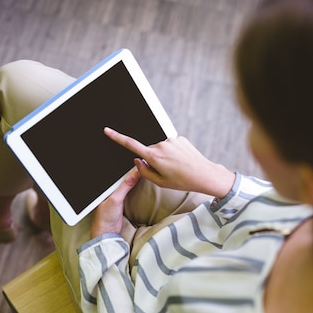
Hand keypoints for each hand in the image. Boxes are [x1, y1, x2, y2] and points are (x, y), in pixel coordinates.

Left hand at [90, 167, 140, 238]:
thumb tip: (135, 173)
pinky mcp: (118, 200)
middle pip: (118, 176)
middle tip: (140, 163)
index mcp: (103, 187)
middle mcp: (107, 189)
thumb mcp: (116, 199)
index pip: (114, 173)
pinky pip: (126, 189)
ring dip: (130, 178)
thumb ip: (125, 185)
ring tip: (140, 169)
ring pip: (123, 182)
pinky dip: (131, 186)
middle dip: (128, 171)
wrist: (107, 233)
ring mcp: (112, 195)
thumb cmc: (105, 217)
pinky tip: (136, 181)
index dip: (123, 166)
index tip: (135, 161)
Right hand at [103, 127, 234, 197]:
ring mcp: (171, 140)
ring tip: (177, 167)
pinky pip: (170, 145)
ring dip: (165, 156)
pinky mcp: (179, 138)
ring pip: (160, 148)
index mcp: (154, 157)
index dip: (117, 137)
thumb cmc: (183, 181)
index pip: (131, 145)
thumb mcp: (160, 182)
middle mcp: (161, 145)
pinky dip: (173, 153)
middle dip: (154, 159)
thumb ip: (144, 171)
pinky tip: (182, 161)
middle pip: (149, 151)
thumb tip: (138, 161)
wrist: (204, 174)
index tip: (108, 131)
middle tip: (167, 171)